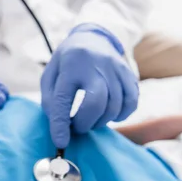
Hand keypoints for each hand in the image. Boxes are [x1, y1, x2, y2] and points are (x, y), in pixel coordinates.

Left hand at [41, 23, 138, 148]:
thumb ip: (51, 100)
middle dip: (86, 123)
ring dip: (101, 121)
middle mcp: (95, 65)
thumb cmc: (68, 63)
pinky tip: (109, 114)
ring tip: (90, 118)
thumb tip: (60, 126)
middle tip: (78, 126)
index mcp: (70, 65)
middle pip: (96, 103)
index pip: (63, 100)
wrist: (94, 37)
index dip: (61, 124)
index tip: (61, 142)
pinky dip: (121, 115)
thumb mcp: (50, 75)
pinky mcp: (130, 75)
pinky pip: (131, 103)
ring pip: (114, 106)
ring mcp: (116, 69)